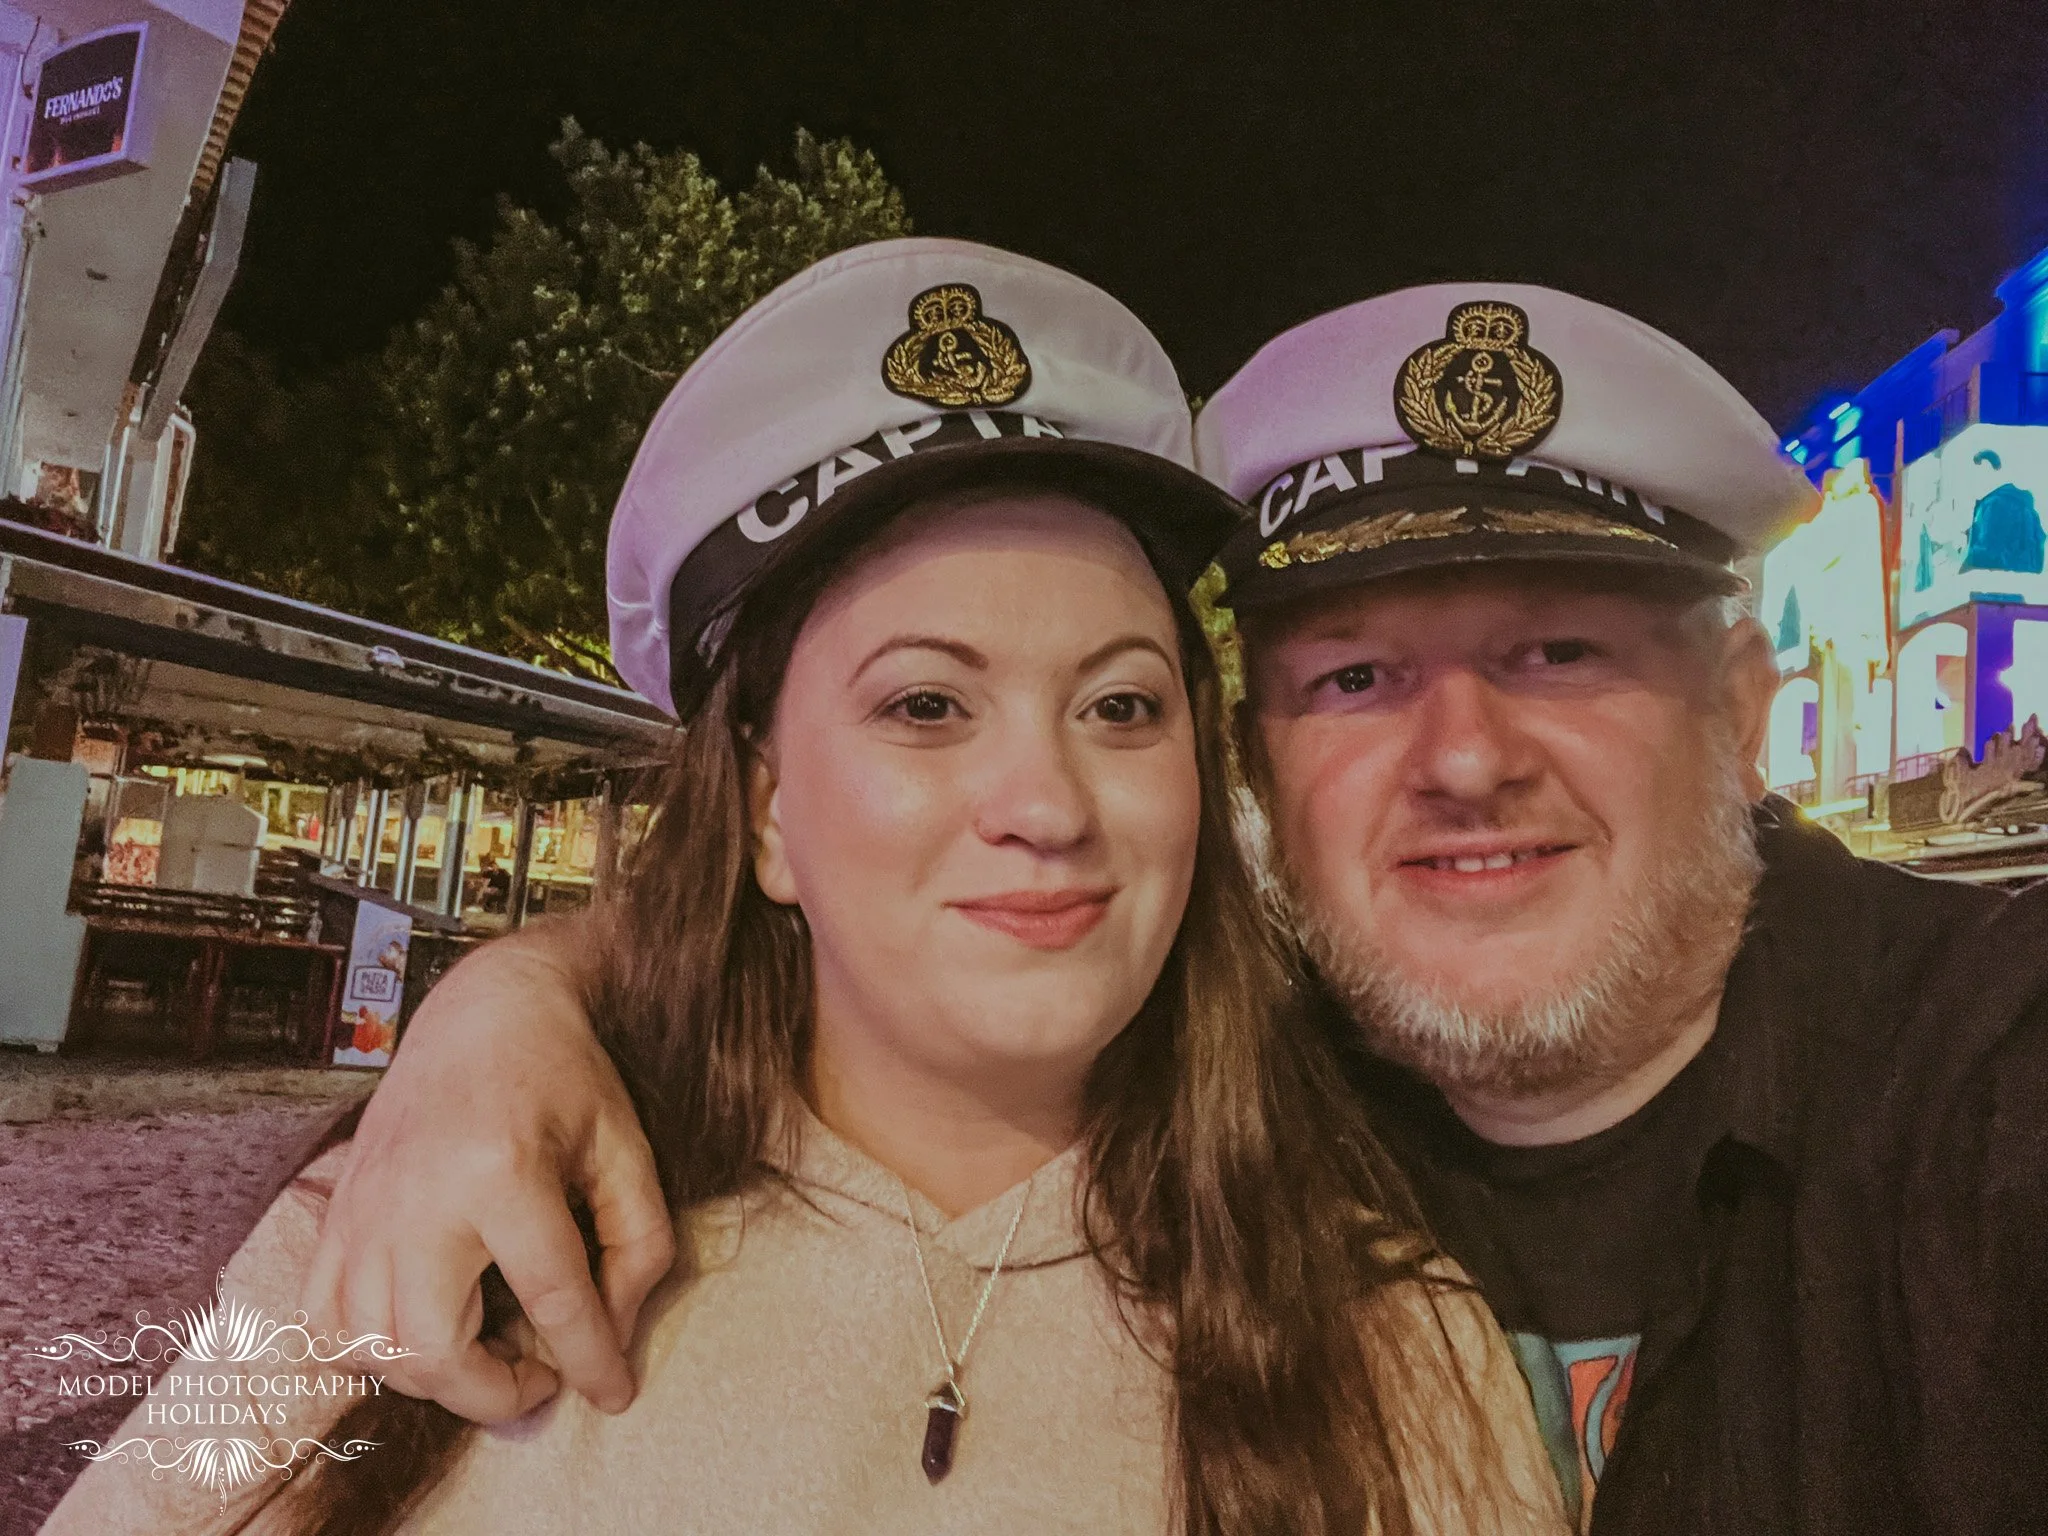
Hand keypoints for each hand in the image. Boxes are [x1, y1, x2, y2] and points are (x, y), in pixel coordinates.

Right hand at [300, 918, 675, 1421]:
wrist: (483, 1010)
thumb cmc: (564, 1076)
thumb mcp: (625, 1147)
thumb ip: (638, 1241)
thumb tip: (614, 1332)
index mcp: (502, 1174)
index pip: (552, 1299)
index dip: (590, 1360)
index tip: (614, 1394)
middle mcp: (418, 1201)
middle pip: (433, 1350)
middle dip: (493, 1393)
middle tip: (540, 1374)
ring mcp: (364, 1210)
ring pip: (372, 1348)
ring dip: (434, 1377)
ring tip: (486, 1349)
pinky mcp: (337, 1214)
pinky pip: (323, 1320)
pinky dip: (366, 1350)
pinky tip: (419, 1333)